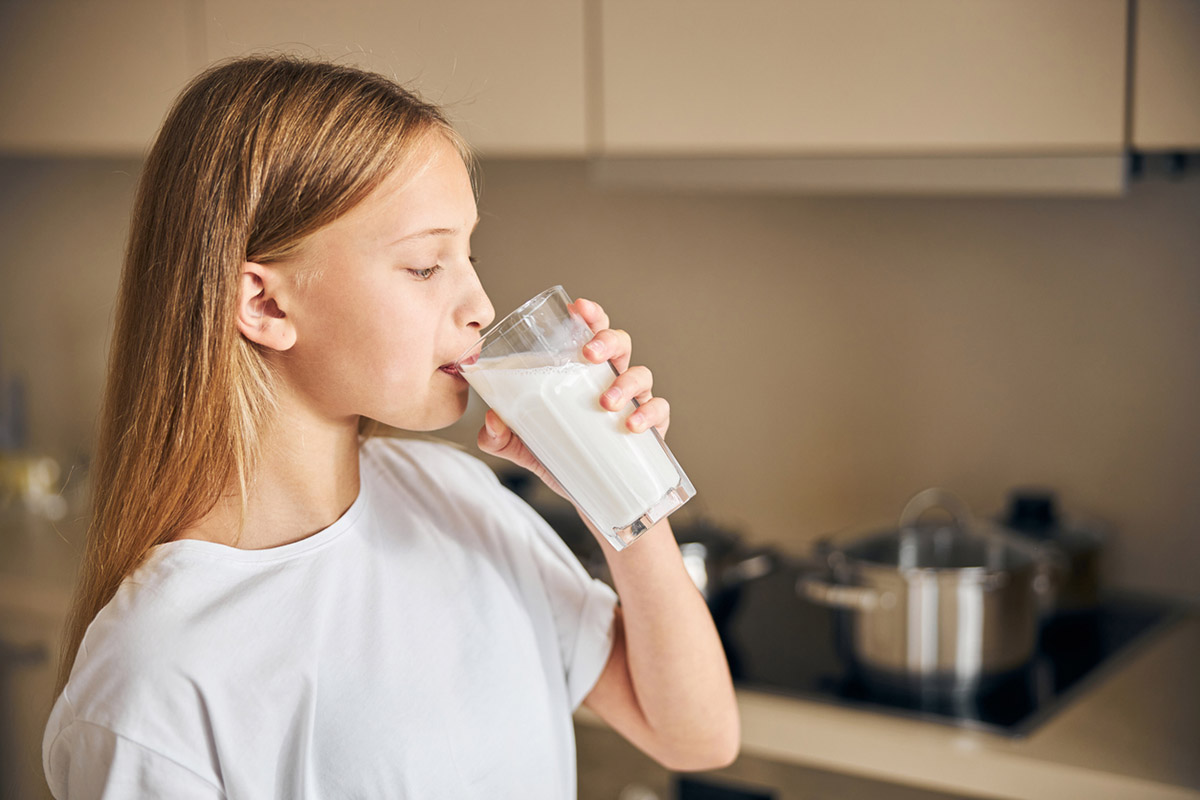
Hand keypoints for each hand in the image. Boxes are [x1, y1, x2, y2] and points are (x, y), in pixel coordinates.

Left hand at [476, 297, 671, 500]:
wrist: (590, 499)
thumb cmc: (559, 458)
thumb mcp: (523, 447)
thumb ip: (498, 436)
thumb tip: (491, 420)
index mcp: (584, 373)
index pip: (591, 332)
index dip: (590, 315)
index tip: (578, 307)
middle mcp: (613, 380)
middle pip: (621, 343)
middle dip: (607, 340)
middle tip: (589, 355)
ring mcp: (635, 403)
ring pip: (642, 374)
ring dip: (625, 382)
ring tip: (605, 403)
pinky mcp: (653, 430)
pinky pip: (660, 410)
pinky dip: (649, 413)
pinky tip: (631, 424)